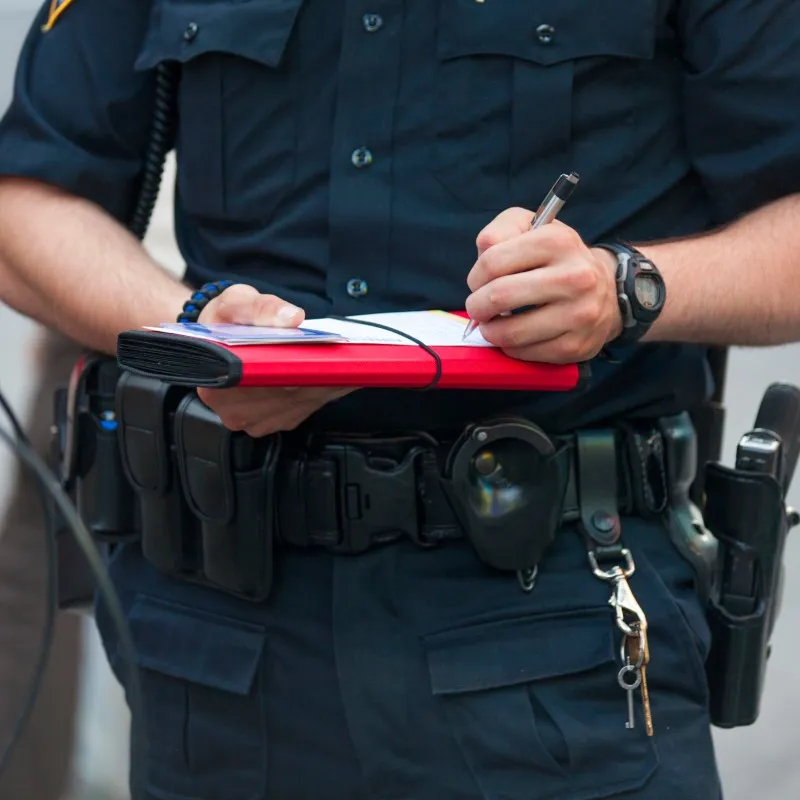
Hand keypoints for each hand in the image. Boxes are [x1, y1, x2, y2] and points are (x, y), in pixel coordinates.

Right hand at [195, 284, 351, 436]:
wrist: (217, 339)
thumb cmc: (224, 321)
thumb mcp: (235, 302)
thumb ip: (261, 308)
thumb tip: (291, 317)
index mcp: (218, 381)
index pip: (266, 378)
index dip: (300, 366)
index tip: (325, 355)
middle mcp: (235, 409)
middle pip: (292, 393)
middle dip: (323, 371)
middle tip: (351, 353)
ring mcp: (258, 421)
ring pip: (306, 402)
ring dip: (330, 381)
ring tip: (348, 359)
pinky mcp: (278, 422)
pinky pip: (311, 406)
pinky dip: (328, 389)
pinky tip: (338, 371)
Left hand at [465, 208, 622, 362]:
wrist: (605, 289)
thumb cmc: (555, 258)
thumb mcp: (531, 227)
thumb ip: (500, 230)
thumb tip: (483, 252)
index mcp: (558, 242)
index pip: (492, 262)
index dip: (475, 276)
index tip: (478, 283)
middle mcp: (575, 277)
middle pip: (499, 297)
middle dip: (477, 306)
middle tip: (479, 307)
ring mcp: (579, 314)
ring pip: (509, 332)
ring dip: (491, 331)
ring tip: (494, 323)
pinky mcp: (576, 345)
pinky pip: (524, 353)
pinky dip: (511, 347)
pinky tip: (518, 335)